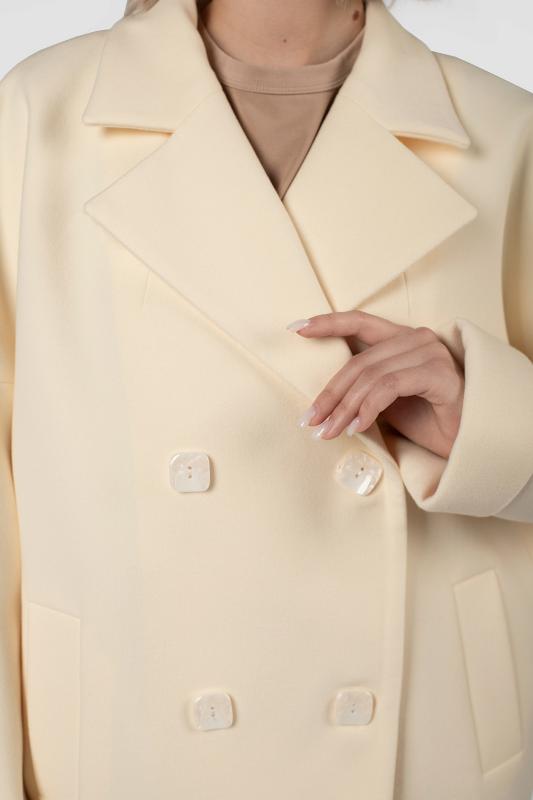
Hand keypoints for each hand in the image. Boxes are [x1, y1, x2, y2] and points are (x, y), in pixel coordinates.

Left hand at [287, 310, 464, 458]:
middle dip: (330, 395)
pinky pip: (391, 387)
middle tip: (311, 421)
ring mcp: (430, 353)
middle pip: (358, 361)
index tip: (296, 329)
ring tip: (330, 432)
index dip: (328, 323)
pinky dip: (369, 407)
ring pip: (371, 376)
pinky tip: (359, 427)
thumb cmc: (427, 420)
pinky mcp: (440, 374)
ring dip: (345, 408)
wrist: (466, 442)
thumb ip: (362, 389)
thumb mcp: (386, 401)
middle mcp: (417, 339)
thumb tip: (322, 402)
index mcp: (402, 339)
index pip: (360, 321)